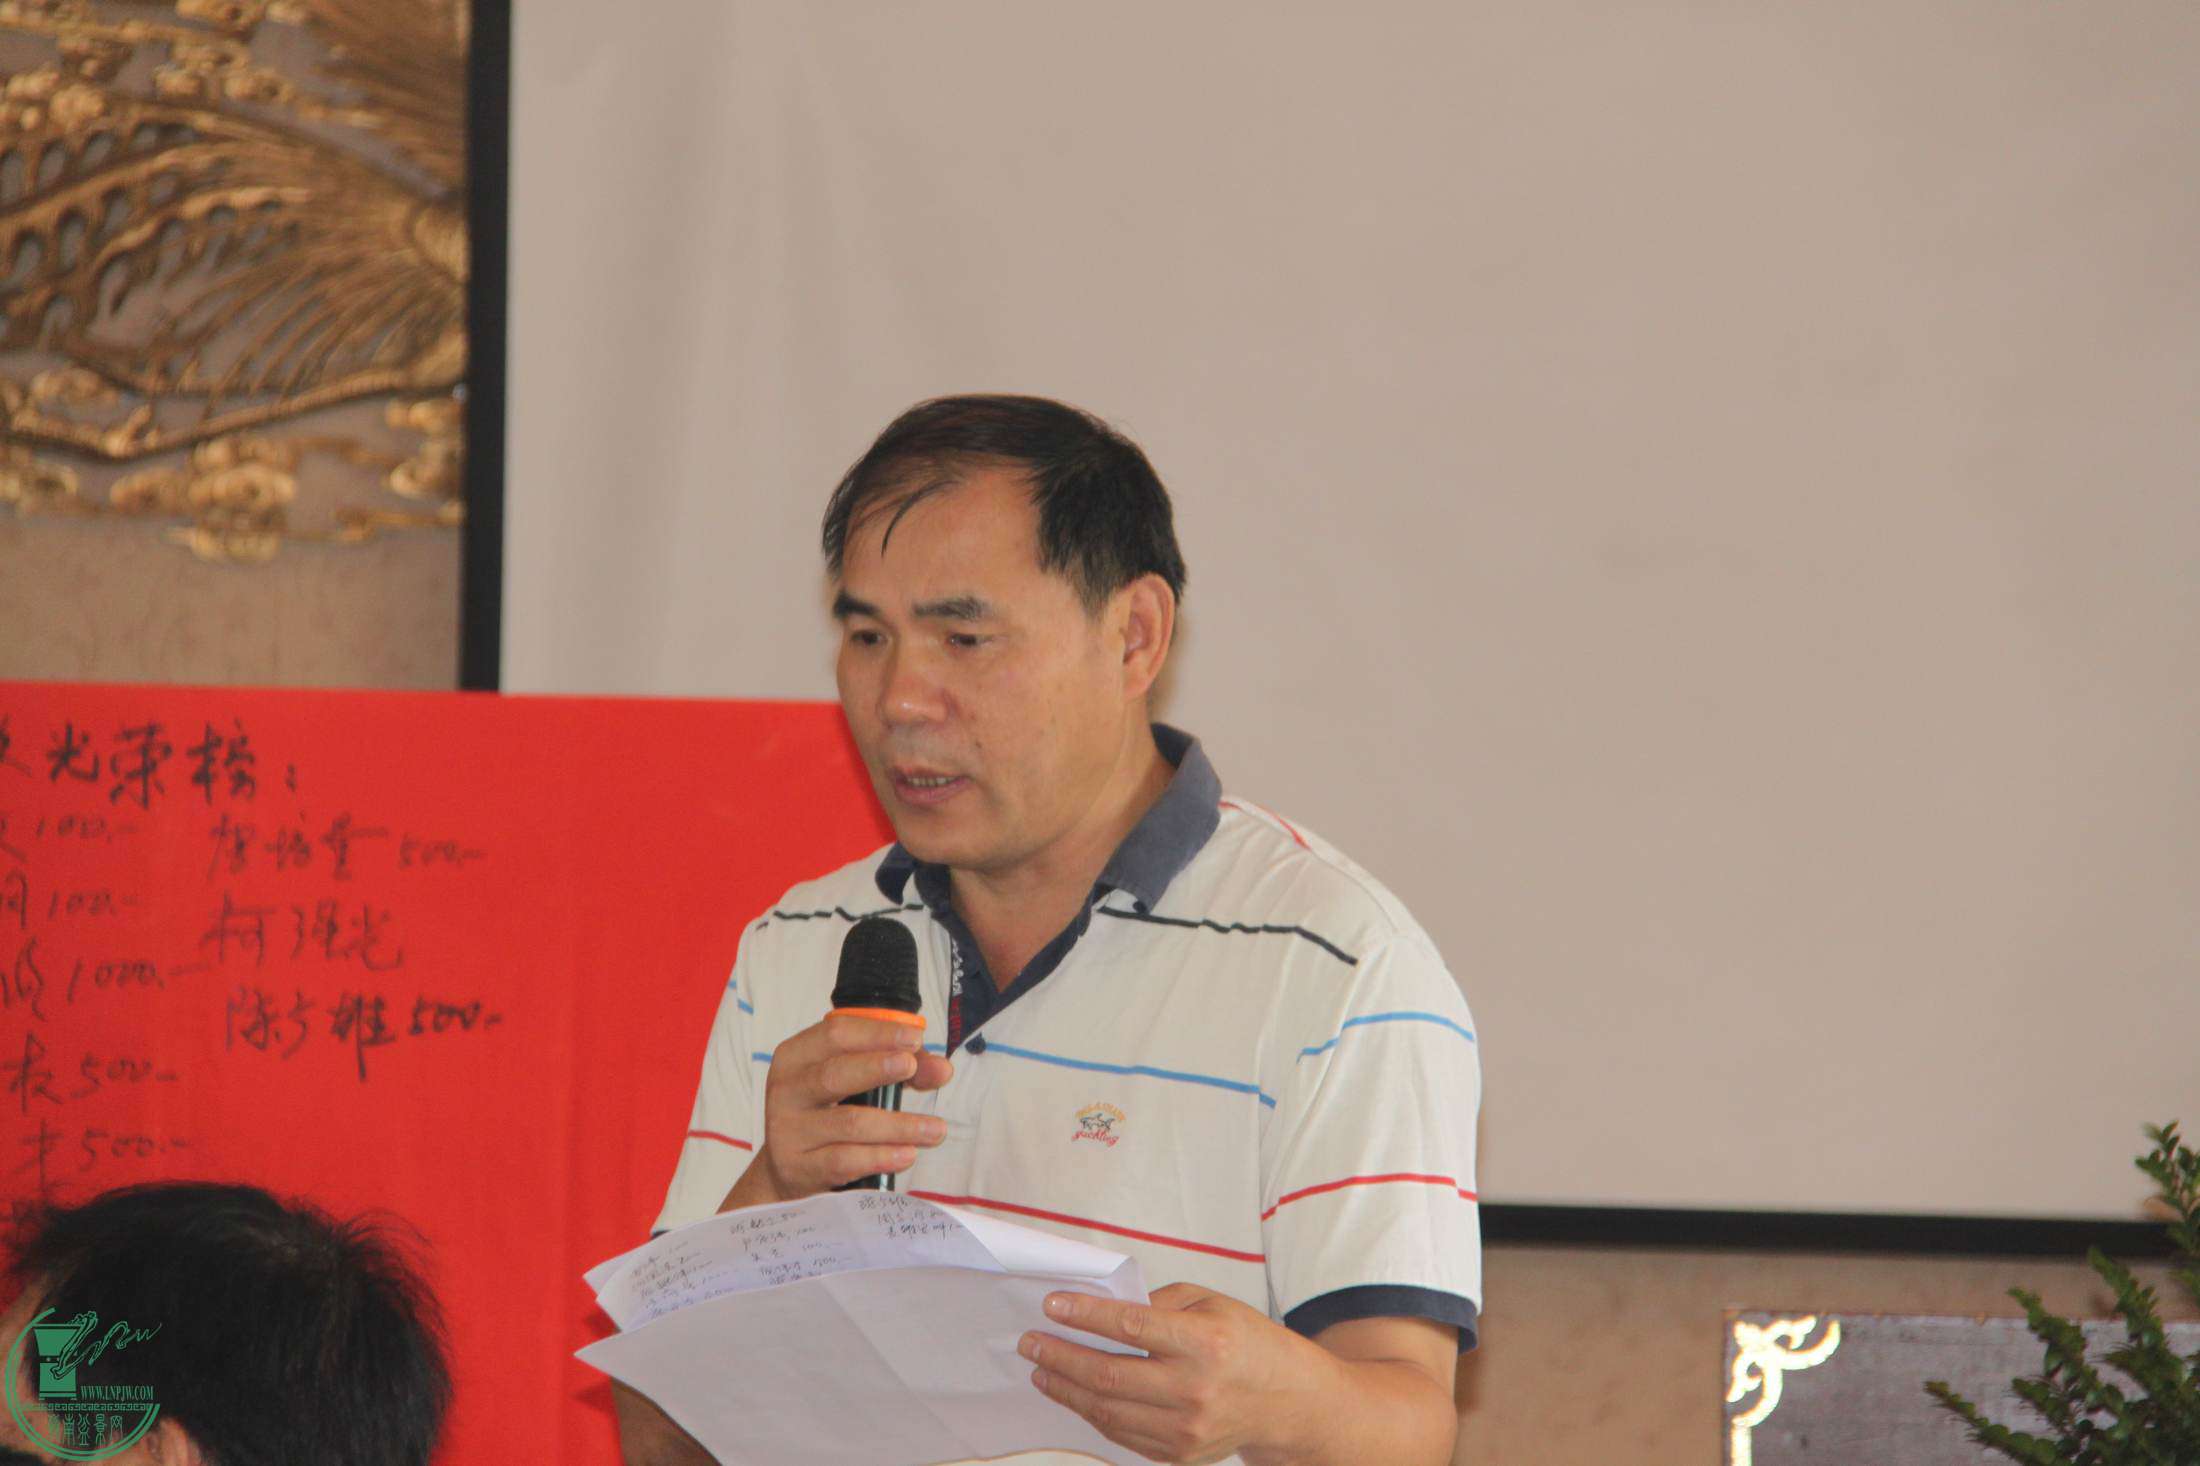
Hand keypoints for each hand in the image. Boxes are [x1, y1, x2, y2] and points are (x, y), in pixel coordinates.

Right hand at [718, 1013, 952, 1208]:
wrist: (786, 1168)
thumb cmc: (826, 1112)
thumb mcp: (853, 1081)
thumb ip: (899, 1068)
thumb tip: (942, 1069)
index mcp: (797, 1056)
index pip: (835, 1034)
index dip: (877, 1034)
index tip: (914, 1039)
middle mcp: (787, 1090)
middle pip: (834, 1074)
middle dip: (877, 1068)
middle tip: (912, 1066)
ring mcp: (788, 1131)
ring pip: (848, 1123)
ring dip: (898, 1125)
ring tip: (936, 1129)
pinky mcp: (798, 1167)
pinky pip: (844, 1161)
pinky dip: (880, 1157)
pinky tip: (907, 1155)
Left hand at [1018, 1283, 1333, 1464]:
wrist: (1287, 1401)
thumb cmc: (1246, 1342)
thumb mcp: (1210, 1303)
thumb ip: (1157, 1301)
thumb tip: (1101, 1306)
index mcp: (1205, 1342)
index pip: (1131, 1326)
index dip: (1085, 1314)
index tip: (1052, 1304)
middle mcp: (1194, 1389)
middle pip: (1109, 1375)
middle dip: (1060, 1356)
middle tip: (1030, 1342)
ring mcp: (1186, 1428)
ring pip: (1108, 1410)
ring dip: (1066, 1388)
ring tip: (1041, 1368)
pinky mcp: (1179, 1453)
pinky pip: (1122, 1433)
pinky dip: (1092, 1412)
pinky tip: (1073, 1392)